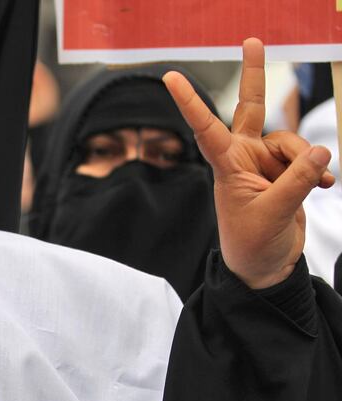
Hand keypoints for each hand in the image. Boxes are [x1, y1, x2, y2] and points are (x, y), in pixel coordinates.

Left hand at [163, 38, 334, 288]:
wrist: (264, 267)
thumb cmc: (254, 244)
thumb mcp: (274, 214)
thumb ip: (297, 182)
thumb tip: (321, 152)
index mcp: (226, 165)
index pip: (206, 128)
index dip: (190, 102)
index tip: (169, 77)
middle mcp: (243, 158)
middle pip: (251, 108)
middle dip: (255, 74)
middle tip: (251, 39)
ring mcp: (265, 163)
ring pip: (292, 140)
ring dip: (305, 159)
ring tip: (313, 186)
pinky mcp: (284, 173)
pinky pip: (307, 158)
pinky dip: (317, 170)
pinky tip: (324, 186)